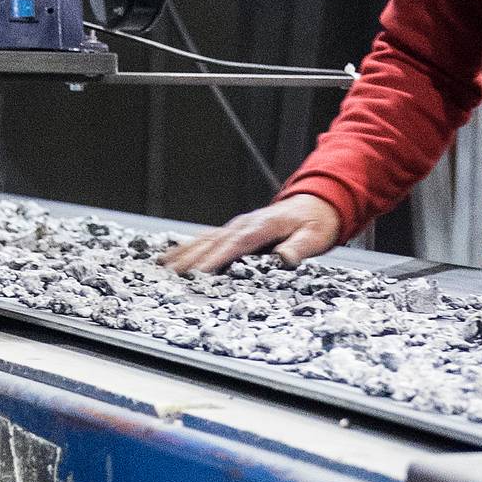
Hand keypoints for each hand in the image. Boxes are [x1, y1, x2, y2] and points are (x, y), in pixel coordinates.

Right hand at [160, 194, 342, 274]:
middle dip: (192, 261)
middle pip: (213, 243)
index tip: (199, 275)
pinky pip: (206, 238)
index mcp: (262, 227)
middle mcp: (244, 224)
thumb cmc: (316, 222)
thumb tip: (283, 258)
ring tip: (163, 268)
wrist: (317, 203)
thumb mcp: (315, 237)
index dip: (216, 259)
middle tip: (171, 279)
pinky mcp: (234, 230)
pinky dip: (188, 247)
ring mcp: (237, 226)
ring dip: (184, 254)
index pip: (235, 245)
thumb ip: (299, 248)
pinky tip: (173, 256)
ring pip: (204, 240)